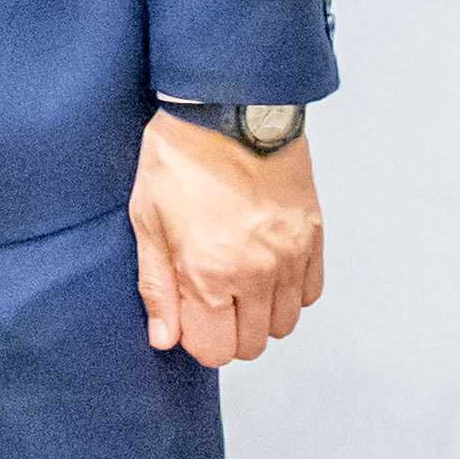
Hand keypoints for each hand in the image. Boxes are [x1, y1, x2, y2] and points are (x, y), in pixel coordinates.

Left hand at [130, 112, 324, 365]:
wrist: (229, 108)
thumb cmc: (178, 158)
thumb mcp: (146, 218)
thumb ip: (157, 285)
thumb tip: (164, 337)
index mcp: (208, 272)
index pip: (215, 350)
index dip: (196, 340)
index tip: (186, 319)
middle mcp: (257, 274)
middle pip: (253, 345)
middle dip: (227, 333)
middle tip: (208, 301)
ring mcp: (290, 258)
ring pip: (285, 325)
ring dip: (259, 315)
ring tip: (235, 281)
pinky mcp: (313, 239)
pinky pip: (309, 293)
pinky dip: (289, 292)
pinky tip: (264, 267)